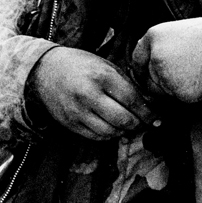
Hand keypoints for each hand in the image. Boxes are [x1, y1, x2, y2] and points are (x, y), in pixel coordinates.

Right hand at [27, 46, 157, 140]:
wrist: (45, 70)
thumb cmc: (80, 65)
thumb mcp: (105, 66)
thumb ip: (125, 84)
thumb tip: (147, 106)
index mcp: (101, 76)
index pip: (132, 100)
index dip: (147, 113)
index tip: (156, 119)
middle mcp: (88, 95)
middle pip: (123, 120)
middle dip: (137, 124)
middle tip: (143, 123)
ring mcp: (77, 111)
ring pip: (110, 132)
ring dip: (123, 131)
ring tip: (126, 124)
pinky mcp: (70, 123)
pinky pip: (96, 137)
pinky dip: (108, 135)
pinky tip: (111, 126)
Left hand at [132, 16, 201, 103]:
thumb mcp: (178, 31)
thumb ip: (160, 47)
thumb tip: (151, 65)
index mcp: (153, 37)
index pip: (137, 60)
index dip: (141, 69)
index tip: (145, 74)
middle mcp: (154, 57)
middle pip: (148, 80)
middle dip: (159, 81)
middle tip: (181, 72)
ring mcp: (166, 77)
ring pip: (163, 91)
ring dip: (174, 87)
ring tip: (195, 71)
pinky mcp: (180, 92)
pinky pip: (179, 97)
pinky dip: (189, 92)